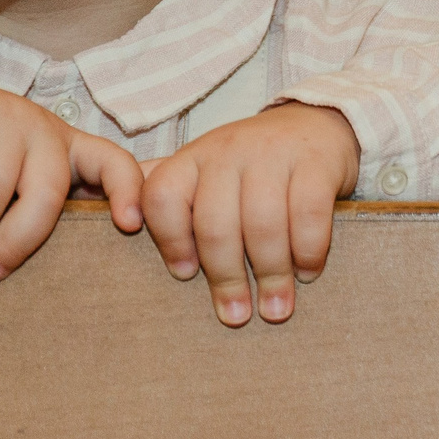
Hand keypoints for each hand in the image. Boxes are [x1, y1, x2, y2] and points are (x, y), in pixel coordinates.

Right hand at [0, 73, 144, 282]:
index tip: (129, 226)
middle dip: (18, 242)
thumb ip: (48, 210)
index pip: (115, 163)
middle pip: (47, 192)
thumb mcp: (29, 177)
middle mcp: (44, 131)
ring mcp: (5, 118)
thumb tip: (67, 284)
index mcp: (72, 149)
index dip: (127, 192)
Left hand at [140, 103, 361, 326]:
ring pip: (262, 223)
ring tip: (275, 309)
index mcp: (192, 158)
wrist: (314, 123)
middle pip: (215, 222)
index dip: (169, 241)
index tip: (184, 275)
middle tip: (237, 316)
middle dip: (225, 278)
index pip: (162, 196)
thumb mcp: (207, 172)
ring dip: (270, 274)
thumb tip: (122, 225)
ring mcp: (273, 153)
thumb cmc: (252, 165)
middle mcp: (227, 151)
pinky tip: (307, 272)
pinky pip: (308, 213)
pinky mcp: (316, 161)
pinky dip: (308, 250)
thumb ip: (172, 197)